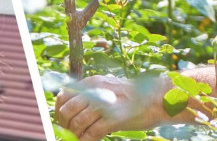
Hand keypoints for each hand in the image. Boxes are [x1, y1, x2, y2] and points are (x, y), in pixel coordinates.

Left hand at [56, 74, 170, 140]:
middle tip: (67, 131)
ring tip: (76, 138)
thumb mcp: (108, 87)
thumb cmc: (132, 96)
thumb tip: (72, 104)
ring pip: (77, 123)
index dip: (59, 109)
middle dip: (64, 124)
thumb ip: (91, 93)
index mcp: (92, 82)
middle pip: (67, 110)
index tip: (61, 119)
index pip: (64, 95)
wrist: (157, 99)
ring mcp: (104, 105)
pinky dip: (86, 140)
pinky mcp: (114, 119)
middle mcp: (95, 92)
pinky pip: (92, 133)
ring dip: (74, 134)